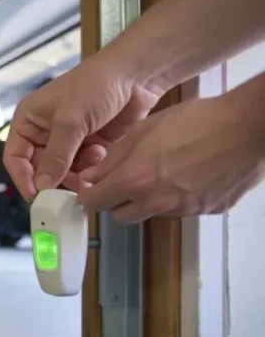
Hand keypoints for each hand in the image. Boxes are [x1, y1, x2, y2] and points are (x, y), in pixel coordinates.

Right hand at [3, 56, 162, 200]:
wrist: (136, 74)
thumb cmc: (95, 86)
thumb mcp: (70, 121)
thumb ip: (55, 157)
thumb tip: (42, 187)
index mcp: (29, 120)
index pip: (15, 157)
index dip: (23, 178)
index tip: (36, 197)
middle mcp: (45, 131)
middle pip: (40, 168)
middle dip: (54, 179)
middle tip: (68, 192)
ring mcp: (68, 139)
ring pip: (63, 171)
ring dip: (76, 174)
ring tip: (90, 166)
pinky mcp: (90, 144)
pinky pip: (84, 167)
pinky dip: (91, 167)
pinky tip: (101, 153)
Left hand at [77, 92, 264, 223]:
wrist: (248, 127)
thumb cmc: (198, 120)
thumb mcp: (145, 130)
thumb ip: (113, 158)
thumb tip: (90, 177)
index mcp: (135, 181)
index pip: (95, 203)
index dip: (89, 196)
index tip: (89, 189)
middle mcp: (157, 203)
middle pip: (120, 216)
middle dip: (116, 201)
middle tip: (123, 181)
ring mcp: (184, 210)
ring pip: (152, 212)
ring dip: (149, 198)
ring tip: (165, 169)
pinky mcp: (208, 211)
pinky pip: (183, 209)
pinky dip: (180, 197)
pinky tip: (191, 173)